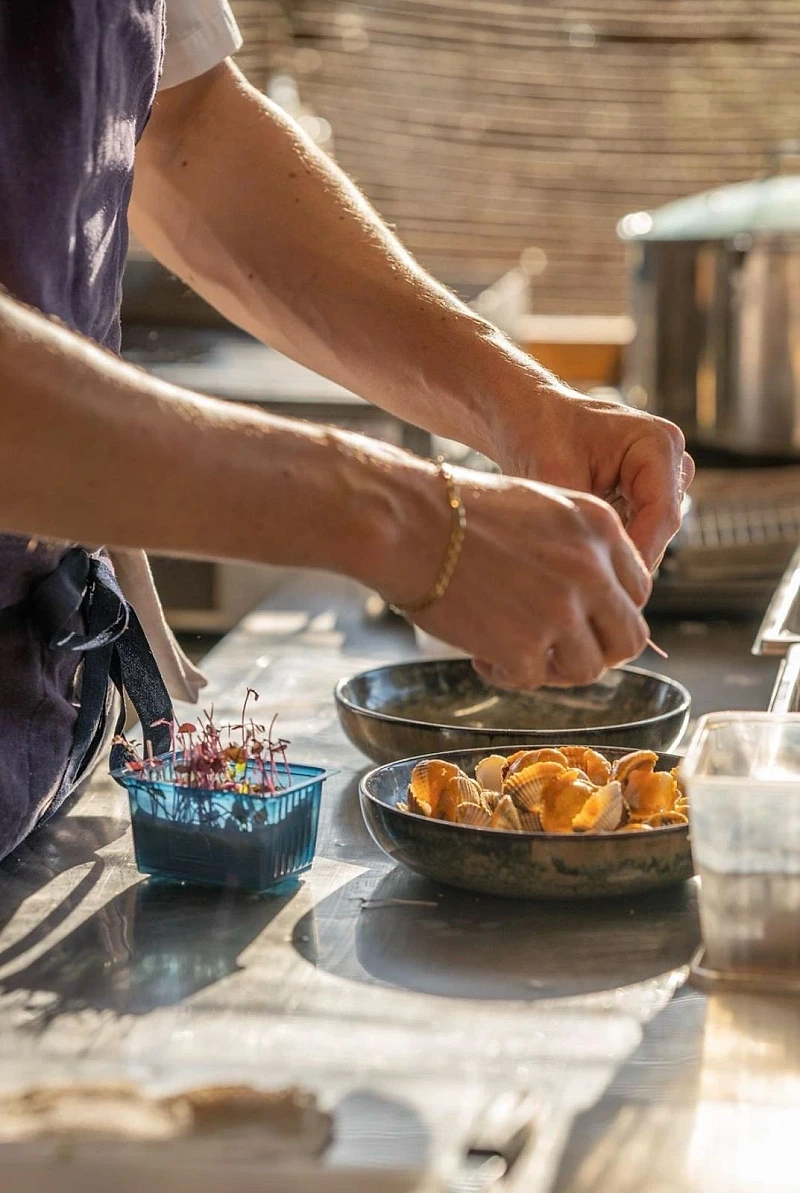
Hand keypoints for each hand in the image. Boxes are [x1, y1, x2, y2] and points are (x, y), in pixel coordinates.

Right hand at [385, 468, 652, 689]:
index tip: (584, 620)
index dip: (611, 613)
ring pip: (589, 669)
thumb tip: (591, 601)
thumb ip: (578, 549)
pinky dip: (508, 674)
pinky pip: (533, 680)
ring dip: (556, 669)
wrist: (407, 522)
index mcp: (600, 529)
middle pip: (628, 637)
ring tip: (517, 653)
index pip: (638, 591)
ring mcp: (561, 611)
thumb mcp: (540, 507)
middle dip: (599, 651)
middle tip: (562, 651)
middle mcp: (591, 570)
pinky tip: (482, 655)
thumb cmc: (457, 511)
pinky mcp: (524, 646)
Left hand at [488, 380, 693, 570]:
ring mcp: (661, 477)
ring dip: (619, 550)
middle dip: (627, 555)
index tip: (610, 584)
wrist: (530, 416)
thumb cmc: (541, 432)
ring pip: (650, 533)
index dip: (639, 553)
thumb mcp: (556, 476)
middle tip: (589, 585)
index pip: (662, 514)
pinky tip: (582, 553)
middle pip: (660, 527)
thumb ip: (584, 520)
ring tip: (579, 568)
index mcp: (657, 444)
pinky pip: (638, 530)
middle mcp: (669, 459)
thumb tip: (596, 568)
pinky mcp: (646, 492)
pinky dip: (612, 543)